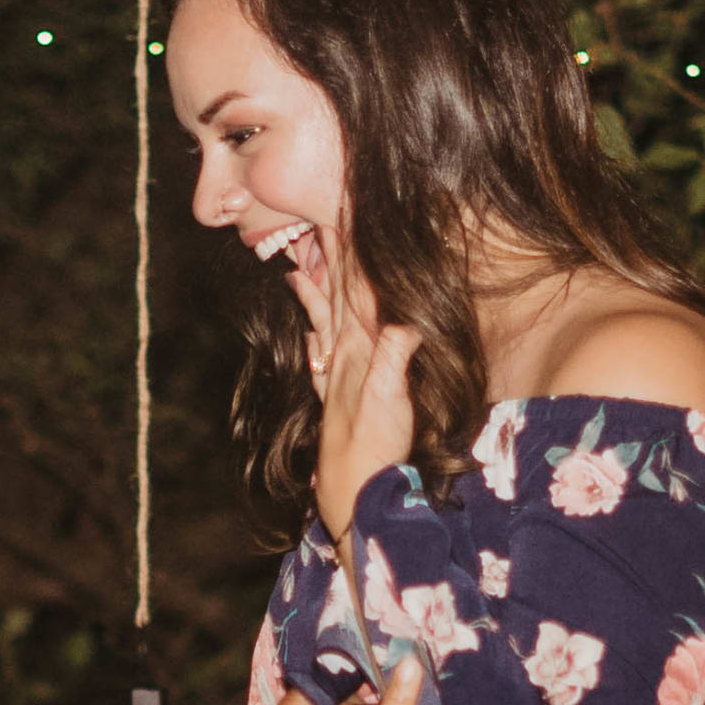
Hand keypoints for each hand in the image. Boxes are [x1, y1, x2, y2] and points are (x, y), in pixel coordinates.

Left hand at [290, 237, 420, 547]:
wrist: (350, 495)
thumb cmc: (373, 451)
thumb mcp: (391, 402)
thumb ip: (395, 357)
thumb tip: (405, 318)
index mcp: (358, 348)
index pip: (357, 286)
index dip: (354, 247)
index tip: (347, 209)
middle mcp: (343, 354)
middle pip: (339, 290)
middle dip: (335, 250)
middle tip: (328, 210)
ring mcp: (335, 373)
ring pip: (325, 314)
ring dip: (318, 282)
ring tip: (300, 253)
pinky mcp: (335, 394)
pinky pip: (320, 348)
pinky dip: (313, 325)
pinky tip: (304, 317)